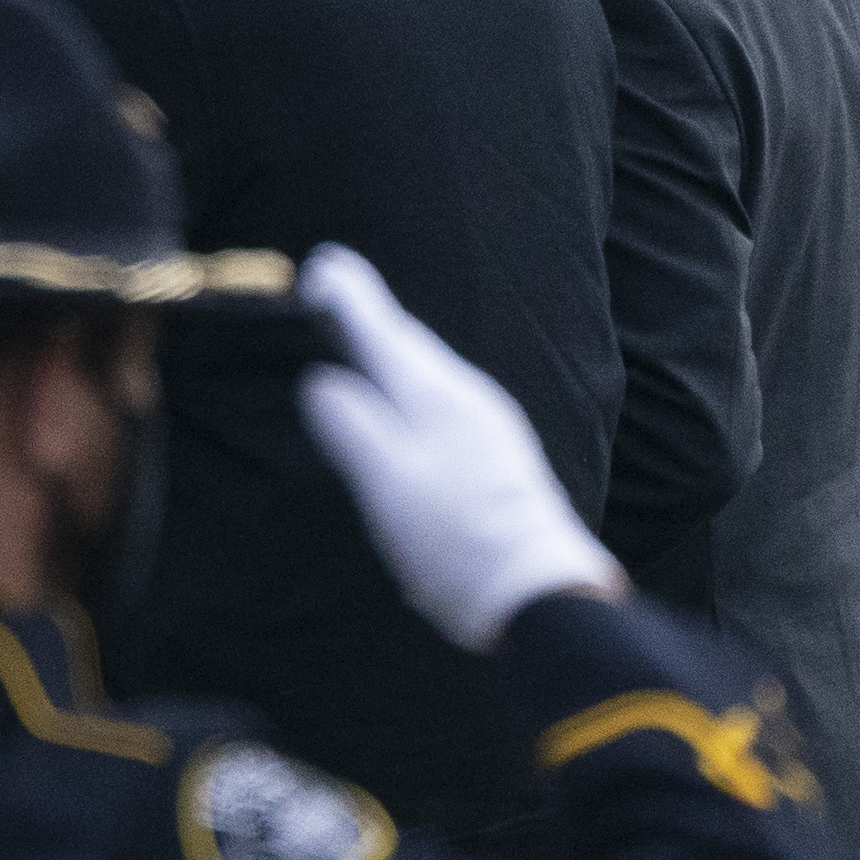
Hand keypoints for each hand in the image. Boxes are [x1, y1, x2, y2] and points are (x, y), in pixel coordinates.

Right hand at [295, 243, 623, 649]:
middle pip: (409, 346)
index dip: (352, 298)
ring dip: (390, 352)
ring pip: (428, 374)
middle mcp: (469, 400)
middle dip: (369, 317)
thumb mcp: (390, 486)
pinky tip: (403, 407)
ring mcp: (489, 428)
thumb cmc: (457, 543)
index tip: (323, 264)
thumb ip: (353, 428)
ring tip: (357, 341)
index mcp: (438, 398)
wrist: (538, 595)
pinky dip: (410, 388)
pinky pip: (442, 402)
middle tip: (332, 290)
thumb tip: (320, 380)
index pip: (387, 332)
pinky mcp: (496, 458)